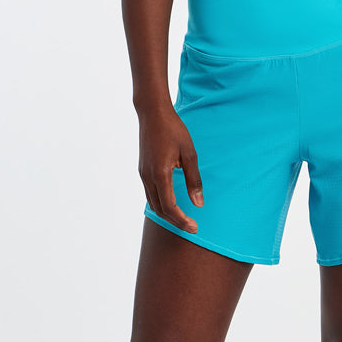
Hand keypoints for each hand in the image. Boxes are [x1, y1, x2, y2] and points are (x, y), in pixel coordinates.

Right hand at [138, 105, 203, 232]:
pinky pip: (150, 194)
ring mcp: (143, 174)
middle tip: (192, 227)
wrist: (153, 114)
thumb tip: (198, 203)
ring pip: (153, 204)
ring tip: (183, 219)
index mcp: (160, 174)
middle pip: (160, 210)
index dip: (182, 220)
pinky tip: (172, 203)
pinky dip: (161, 204)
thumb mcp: (189, 154)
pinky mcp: (143, 170)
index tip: (194, 227)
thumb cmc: (174, 130)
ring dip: (167, 214)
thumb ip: (194, 180)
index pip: (170, 207)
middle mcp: (148, 177)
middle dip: (175, 222)